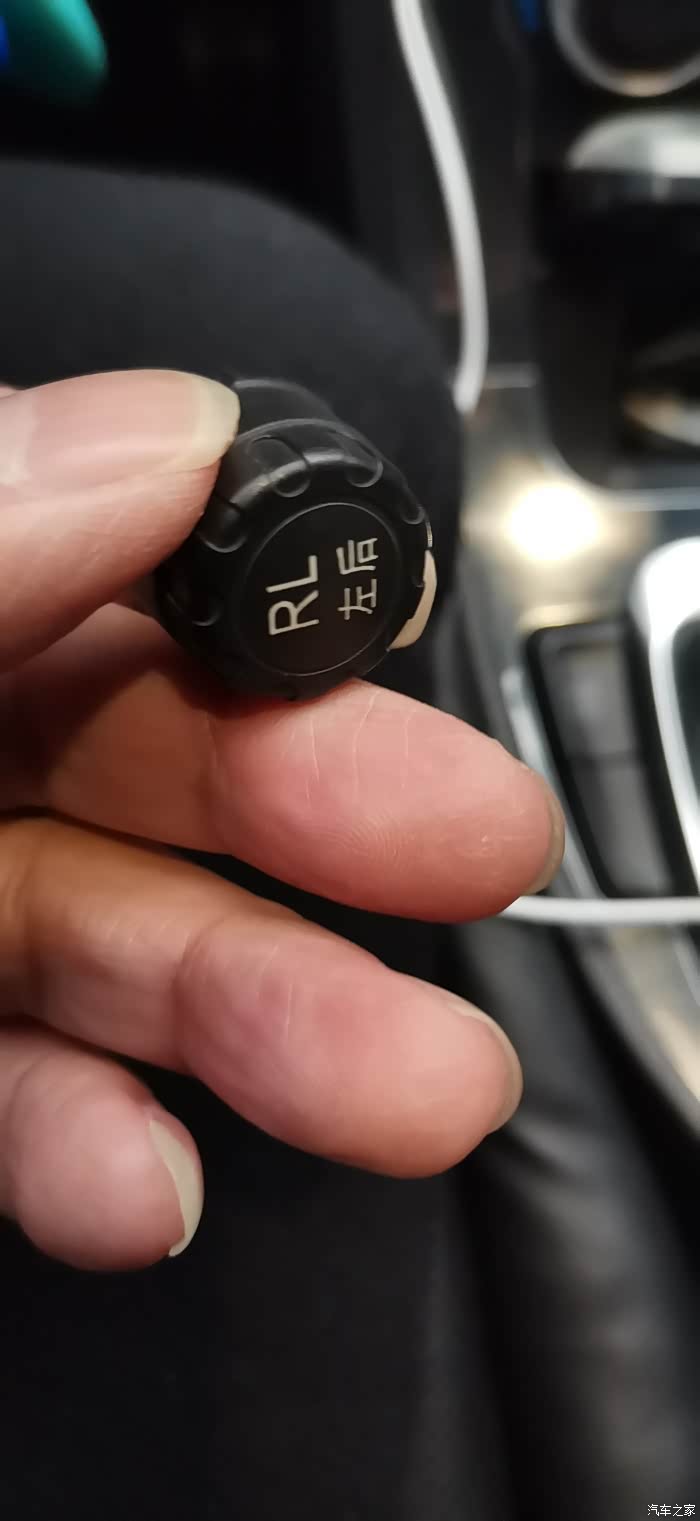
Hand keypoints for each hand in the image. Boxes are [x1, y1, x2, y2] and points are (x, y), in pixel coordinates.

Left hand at [0, 370, 563, 1269]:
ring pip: (97, 934)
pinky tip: (145, 1189)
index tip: (376, 610)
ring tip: (413, 1087)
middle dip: (320, 801)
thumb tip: (170, 432)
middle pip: (136, 746)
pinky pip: (2, 1090)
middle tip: (481, 840)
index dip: (244, 578)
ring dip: (258, 1013)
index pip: (98, 549)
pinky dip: (86, 1144)